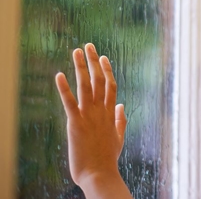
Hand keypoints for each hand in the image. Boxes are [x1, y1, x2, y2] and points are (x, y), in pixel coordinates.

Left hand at [55, 43, 126, 186]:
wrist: (100, 174)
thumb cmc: (108, 159)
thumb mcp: (119, 138)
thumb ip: (121, 120)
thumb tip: (122, 105)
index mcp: (111, 114)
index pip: (110, 86)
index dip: (107, 70)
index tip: (103, 57)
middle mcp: (101, 111)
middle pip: (99, 80)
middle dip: (94, 62)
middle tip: (89, 45)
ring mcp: (89, 116)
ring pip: (86, 86)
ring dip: (81, 67)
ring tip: (76, 51)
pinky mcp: (76, 123)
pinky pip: (69, 102)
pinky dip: (64, 88)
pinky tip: (59, 75)